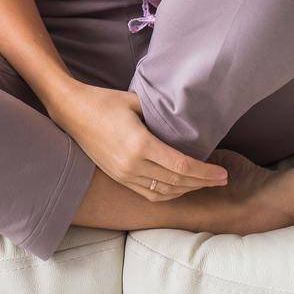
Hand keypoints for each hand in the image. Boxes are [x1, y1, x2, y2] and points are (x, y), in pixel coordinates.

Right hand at [47, 82, 229, 201]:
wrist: (71, 111)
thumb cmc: (104, 100)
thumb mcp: (136, 101)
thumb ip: (160, 115)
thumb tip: (183, 121)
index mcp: (140, 145)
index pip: (182, 167)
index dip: (205, 173)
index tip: (222, 173)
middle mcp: (132, 165)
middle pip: (177, 183)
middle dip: (203, 183)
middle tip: (222, 179)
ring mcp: (124, 175)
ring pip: (164, 192)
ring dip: (187, 190)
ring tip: (205, 183)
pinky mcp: (118, 177)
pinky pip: (149, 193)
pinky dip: (169, 193)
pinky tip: (181, 187)